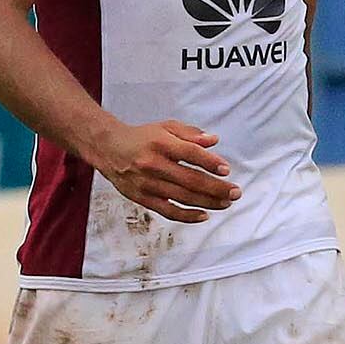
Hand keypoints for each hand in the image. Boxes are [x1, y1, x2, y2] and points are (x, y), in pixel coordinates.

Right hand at [95, 119, 238, 223]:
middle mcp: (153, 164)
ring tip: (226, 203)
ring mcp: (147, 184)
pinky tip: (204, 215)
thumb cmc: (142, 138)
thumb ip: (191, 134)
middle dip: (216, 188)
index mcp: (160, 143)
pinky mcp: (142, 198)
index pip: (190, 154)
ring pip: (182, 197)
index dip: (210, 162)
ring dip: (207, 202)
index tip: (226, 170)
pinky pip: (168, 211)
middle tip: (235, 192)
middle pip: (190, 180)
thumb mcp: (166, 127)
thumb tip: (213, 141)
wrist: (109, 148)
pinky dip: (187, 216)